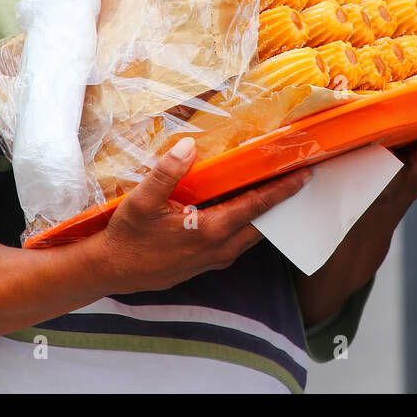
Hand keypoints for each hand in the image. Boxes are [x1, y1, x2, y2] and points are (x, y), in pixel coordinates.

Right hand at [94, 136, 310, 293]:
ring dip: (264, 213)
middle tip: (298, 177)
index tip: (304, 175)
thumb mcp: (142, 201)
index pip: (256, 206)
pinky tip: (242, 208)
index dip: (282, 189)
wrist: (112, 270)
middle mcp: (219, 248)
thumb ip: (167, 172)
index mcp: (210, 230)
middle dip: (281, 201)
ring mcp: (214, 259)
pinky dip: (247, 223)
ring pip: (250, 234)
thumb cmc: (127, 236)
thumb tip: (189, 146)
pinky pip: (237, 241)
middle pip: (262, 222)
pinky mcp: (206, 263)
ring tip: (275, 189)